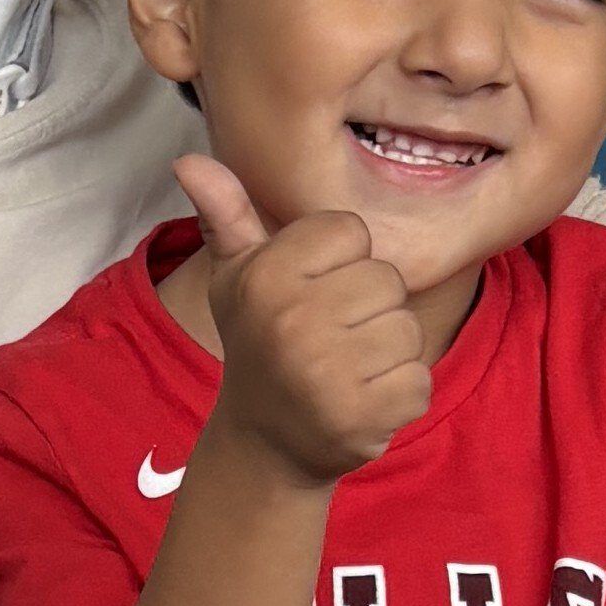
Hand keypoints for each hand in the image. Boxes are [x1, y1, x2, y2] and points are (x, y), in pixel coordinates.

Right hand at [176, 153, 431, 488]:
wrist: (263, 445)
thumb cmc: (260, 344)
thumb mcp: (236, 279)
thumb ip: (226, 216)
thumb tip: (187, 159)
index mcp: (266, 276)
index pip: (352, 232)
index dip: (342, 263)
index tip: (313, 296)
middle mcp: (292, 322)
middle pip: (386, 279)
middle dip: (370, 310)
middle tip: (332, 341)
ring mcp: (326, 374)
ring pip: (407, 331)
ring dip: (389, 355)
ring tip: (348, 372)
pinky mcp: (359, 419)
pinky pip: (418, 382)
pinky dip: (401, 397)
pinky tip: (362, 404)